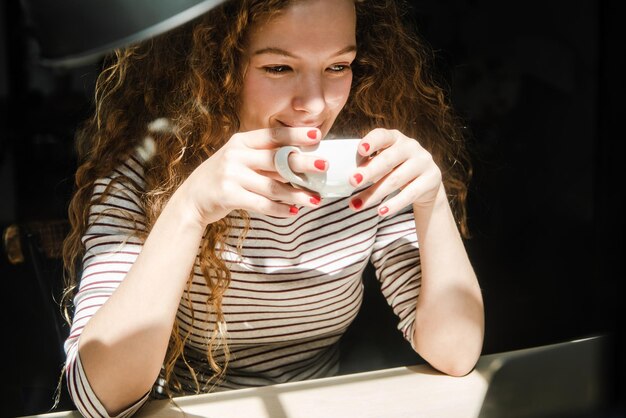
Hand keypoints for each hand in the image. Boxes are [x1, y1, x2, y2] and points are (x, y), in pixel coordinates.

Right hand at [180, 127, 323, 225]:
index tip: (318, 135)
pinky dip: (279, 209)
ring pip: (272, 186)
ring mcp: (231, 175)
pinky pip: (261, 203)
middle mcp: (235, 155)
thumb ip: (265, 160)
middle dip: (302, 163)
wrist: (192, 200)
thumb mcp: (240, 161)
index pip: (273, 135)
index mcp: (241, 141)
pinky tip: (292, 212)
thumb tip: (300, 163)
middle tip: (324, 166)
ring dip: (296, 194)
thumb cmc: (225, 178)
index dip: (295, 135)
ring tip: (315, 200)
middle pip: (275, 159)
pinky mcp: (228, 195)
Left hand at [349, 128, 443, 215]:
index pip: (382, 135)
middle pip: (388, 159)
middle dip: (369, 171)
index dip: (371, 141)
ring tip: (357, 205)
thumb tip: (350, 177)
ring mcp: (423, 162)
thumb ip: (368, 164)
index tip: (360, 149)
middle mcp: (410, 146)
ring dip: (374, 193)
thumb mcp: (383, 162)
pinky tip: (380, 211)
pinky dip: (394, 204)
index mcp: (395, 138)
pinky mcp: (431, 179)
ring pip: (396, 179)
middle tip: (352, 181)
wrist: (426, 182)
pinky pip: (410, 194)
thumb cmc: (395, 169)